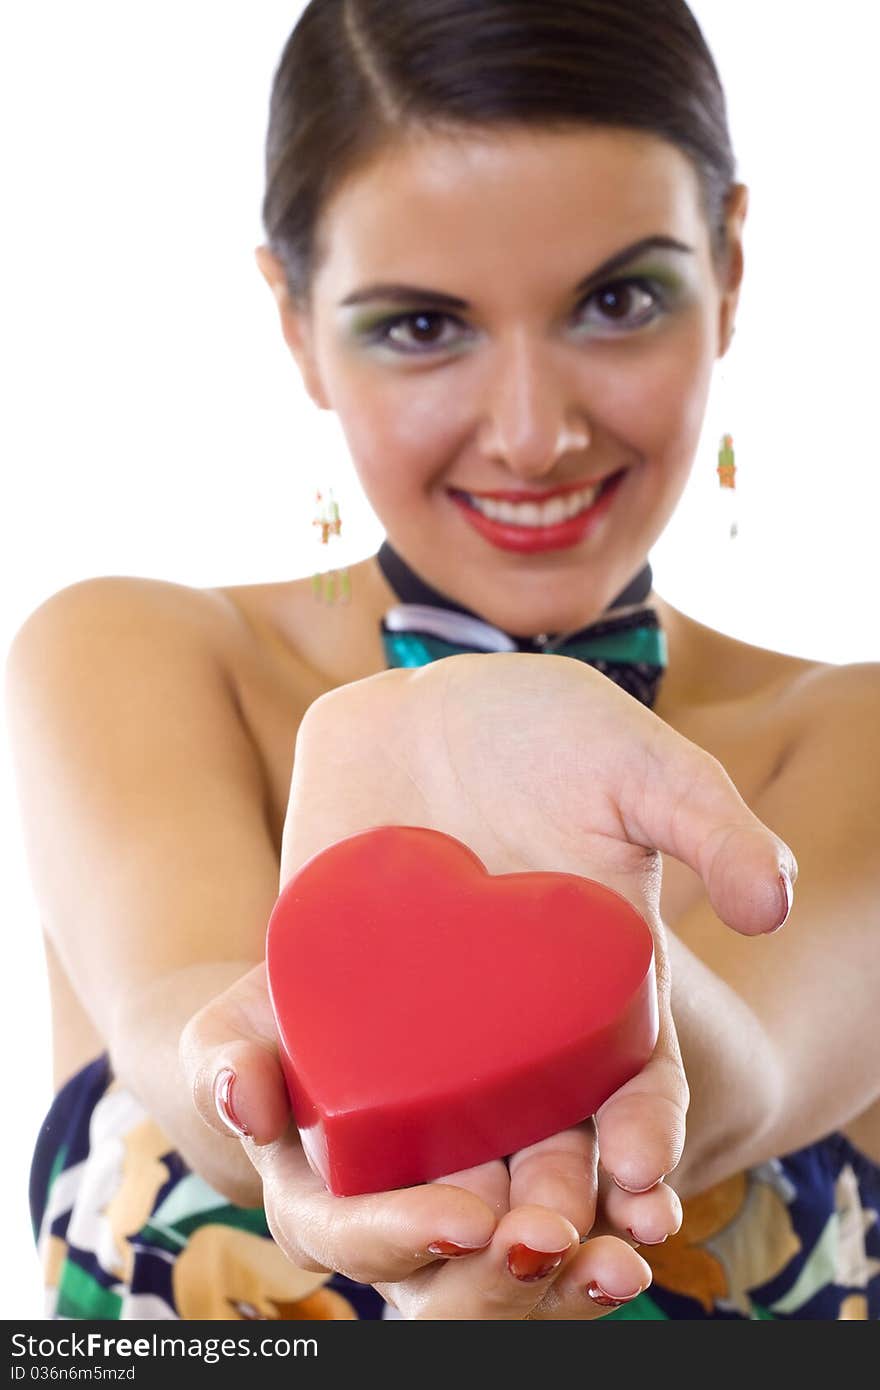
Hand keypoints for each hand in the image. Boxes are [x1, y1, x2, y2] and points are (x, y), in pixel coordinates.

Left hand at [182, 654, 795, 1317]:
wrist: (437, 699)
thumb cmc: (554, 732)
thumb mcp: (645, 766)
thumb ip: (713, 826)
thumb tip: (775, 903)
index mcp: (596, 998)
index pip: (629, 1095)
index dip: (642, 1143)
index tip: (645, 1182)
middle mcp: (505, 1029)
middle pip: (525, 1141)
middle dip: (537, 1202)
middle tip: (533, 1243)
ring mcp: (412, 1015)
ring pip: (411, 1128)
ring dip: (413, 1185)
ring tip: (425, 1221)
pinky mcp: (324, 983)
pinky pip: (297, 1045)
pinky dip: (272, 1078)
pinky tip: (258, 1100)